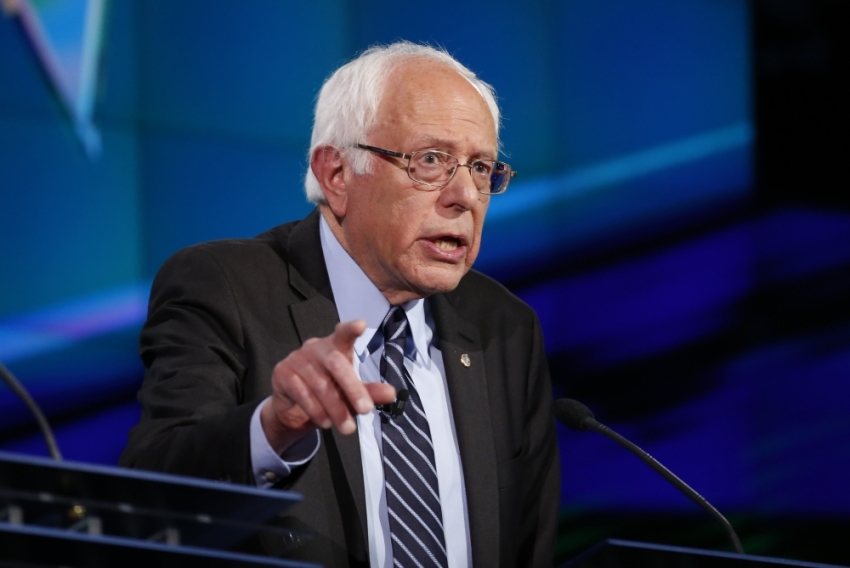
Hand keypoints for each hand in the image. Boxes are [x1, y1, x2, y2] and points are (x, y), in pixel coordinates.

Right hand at [260, 320, 395, 452]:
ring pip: (320, 384)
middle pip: (336, 363)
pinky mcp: (282, 373)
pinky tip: (326, 422)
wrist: (294, 411)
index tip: (361, 325)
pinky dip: (316, 411)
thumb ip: (370, 392)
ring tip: (348, 428)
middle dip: (353, 388)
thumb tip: (391, 393)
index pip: (344, 333)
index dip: (351, 329)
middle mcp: (316, 347)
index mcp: (336, 346)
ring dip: (336, 409)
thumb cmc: (329, 393)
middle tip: (366, 410)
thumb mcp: (351, 394)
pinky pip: (301, 393)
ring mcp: (297, 358)